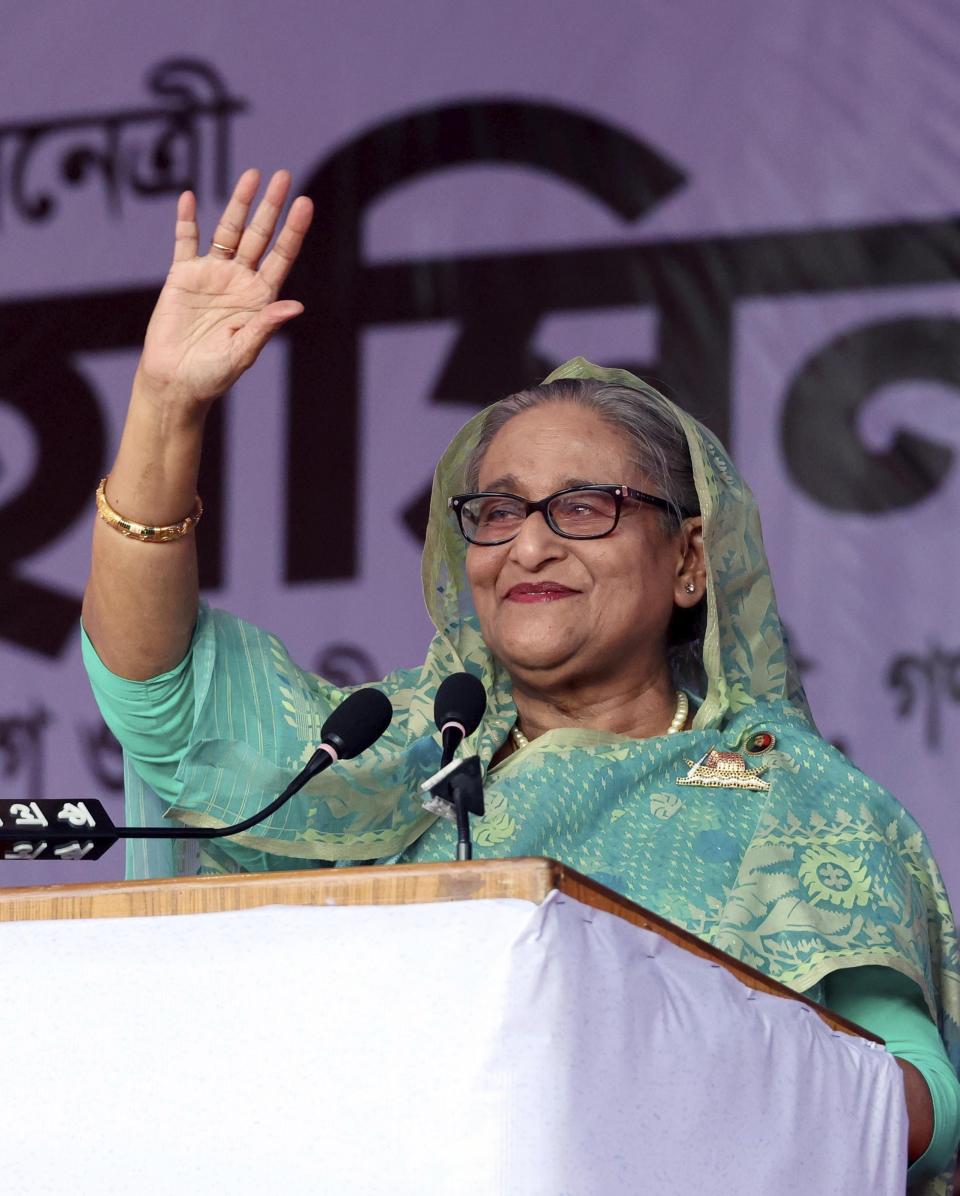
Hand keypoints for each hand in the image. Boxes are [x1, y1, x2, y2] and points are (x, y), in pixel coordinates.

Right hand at [138, 168, 313, 409]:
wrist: (174, 383)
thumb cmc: (212, 375)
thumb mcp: (243, 352)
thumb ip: (266, 326)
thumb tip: (296, 305)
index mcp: (260, 299)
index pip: (282, 257)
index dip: (294, 231)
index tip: (305, 203)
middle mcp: (239, 282)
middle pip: (259, 236)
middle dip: (271, 207)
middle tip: (284, 176)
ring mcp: (212, 276)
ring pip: (228, 232)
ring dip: (239, 204)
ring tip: (252, 175)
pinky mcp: (182, 276)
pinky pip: (185, 241)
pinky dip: (187, 220)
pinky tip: (190, 198)